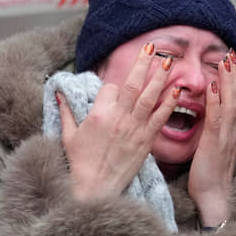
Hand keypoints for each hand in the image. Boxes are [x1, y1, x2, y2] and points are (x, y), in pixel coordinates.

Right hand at [60, 43, 179, 200]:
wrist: (95, 189)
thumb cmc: (80, 163)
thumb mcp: (68, 135)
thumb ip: (66, 111)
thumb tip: (58, 93)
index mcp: (98, 114)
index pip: (111, 88)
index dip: (114, 85)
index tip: (116, 88)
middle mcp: (118, 118)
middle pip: (132, 84)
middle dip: (143, 63)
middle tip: (153, 47)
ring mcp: (134, 129)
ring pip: (149, 97)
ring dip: (159, 78)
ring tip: (169, 61)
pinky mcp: (146, 141)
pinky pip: (160, 118)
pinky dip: (169, 103)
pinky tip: (177, 91)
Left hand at [187, 51, 235, 225]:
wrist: (215, 197)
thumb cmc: (211, 176)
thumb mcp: (216, 149)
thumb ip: (217, 132)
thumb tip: (213, 117)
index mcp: (235, 133)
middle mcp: (234, 132)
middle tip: (232, 55)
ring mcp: (226, 137)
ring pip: (232, 103)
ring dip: (229, 81)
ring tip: (224, 62)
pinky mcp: (214, 143)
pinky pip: (217, 118)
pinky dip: (216, 101)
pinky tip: (213, 86)